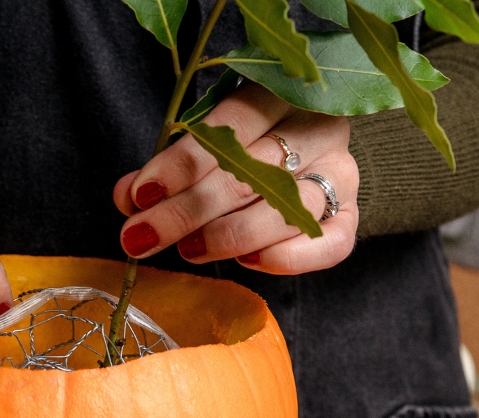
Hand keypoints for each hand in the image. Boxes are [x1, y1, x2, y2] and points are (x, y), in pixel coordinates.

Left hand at [113, 82, 358, 274]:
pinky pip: (329, 242)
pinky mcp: (349, 212)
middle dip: (187, 210)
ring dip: (229, 235)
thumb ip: (168, 168)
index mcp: (279, 95)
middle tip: (143, 237)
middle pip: (250, 172)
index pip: (231, 124)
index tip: (141, 194)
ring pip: (287, 208)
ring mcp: (340, 171)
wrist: (307, 152)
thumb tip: (129, 198)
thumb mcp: (205, 141)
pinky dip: (287, 257)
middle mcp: (319, 128)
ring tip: (189, 250)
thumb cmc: (245, 144)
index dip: (183, 162)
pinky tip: (247, 261)